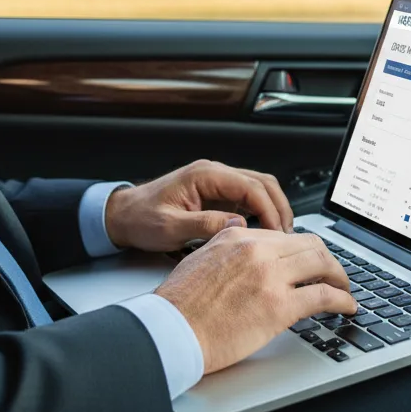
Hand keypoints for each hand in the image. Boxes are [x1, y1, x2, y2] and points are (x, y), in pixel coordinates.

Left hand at [103, 159, 293, 251]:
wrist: (124, 215)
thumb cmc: (141, 218)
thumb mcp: (169, 227)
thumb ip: (203, 225)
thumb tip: (236, 225)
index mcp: (204, 175)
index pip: (250, 186)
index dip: (269, 210)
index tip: (278, 233)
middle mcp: (214, 173)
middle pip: (261, 182)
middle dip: (279, 208)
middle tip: (287, 237)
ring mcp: (216, 183)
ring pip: (258, 188)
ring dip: (273, 209)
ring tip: (280, 237)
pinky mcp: (216, 194)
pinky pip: (247, 198)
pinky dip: (261, 213)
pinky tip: (263, 233)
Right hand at [155, 227, 356, 373]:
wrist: (172, 328)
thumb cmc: (180, 302)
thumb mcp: (201, 256)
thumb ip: (225, 243)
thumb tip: (241, 237)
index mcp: (238, 236)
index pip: (285, 235)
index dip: (304, 249)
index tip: (310, 262)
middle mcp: (257, 250)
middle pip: (310, 245)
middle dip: (328, 260)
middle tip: (334, 274)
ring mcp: (270, 276)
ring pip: (322, 264)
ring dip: (340, 277)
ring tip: (344, 290)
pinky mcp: (279, 306)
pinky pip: (323, 296)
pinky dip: (342, 300)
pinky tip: (346, 307)